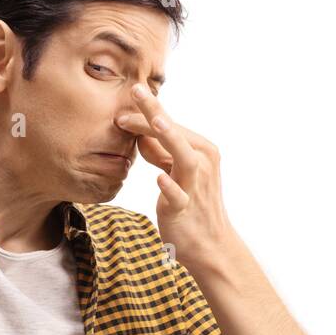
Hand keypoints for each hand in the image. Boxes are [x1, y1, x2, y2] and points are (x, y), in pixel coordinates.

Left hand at [118, 82, 237, 273]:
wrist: (209, 243)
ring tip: (155, 122)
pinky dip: (170, 187)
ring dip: (170, 139)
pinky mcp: (185, 209)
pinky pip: (178, 196)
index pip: (171, 126)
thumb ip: (159, 152)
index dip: (148, 111)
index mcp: (200, 151)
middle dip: (154, 112)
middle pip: (175, 134)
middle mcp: (202, 163)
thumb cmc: (190, 205)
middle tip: (134, 91)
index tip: (126, 97)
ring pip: (183, 158)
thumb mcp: (174, 172)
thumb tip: (140, 132)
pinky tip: (159, 178)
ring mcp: (195, 186)